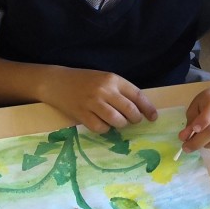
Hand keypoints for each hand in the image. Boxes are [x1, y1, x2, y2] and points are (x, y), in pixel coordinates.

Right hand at [40, 68, 157, 133]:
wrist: (56, 82)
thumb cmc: (83, 80)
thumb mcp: (104, 79)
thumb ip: (120, 90)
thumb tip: (140, 108)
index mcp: (113, 79)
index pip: (137, 95)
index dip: (148, 108)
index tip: (153, 117)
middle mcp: (104, 90)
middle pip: (130, 111)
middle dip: (135, 119)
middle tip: (134, 121)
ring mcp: (92, 103)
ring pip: (117, 121)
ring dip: (121, 125)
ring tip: (118, 122)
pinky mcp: (81, 114)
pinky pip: (100, 128)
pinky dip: (105, 129)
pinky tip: (103, 124)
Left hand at [179, 84, 209, 152]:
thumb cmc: (209, 100)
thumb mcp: (196, 105)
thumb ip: (190, 121)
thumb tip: (184, 138)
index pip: (207, 118)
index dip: (196, 129)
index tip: (184, 136)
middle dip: (197, 143)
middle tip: (186, 148)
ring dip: (208, 146)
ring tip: (201, 143)